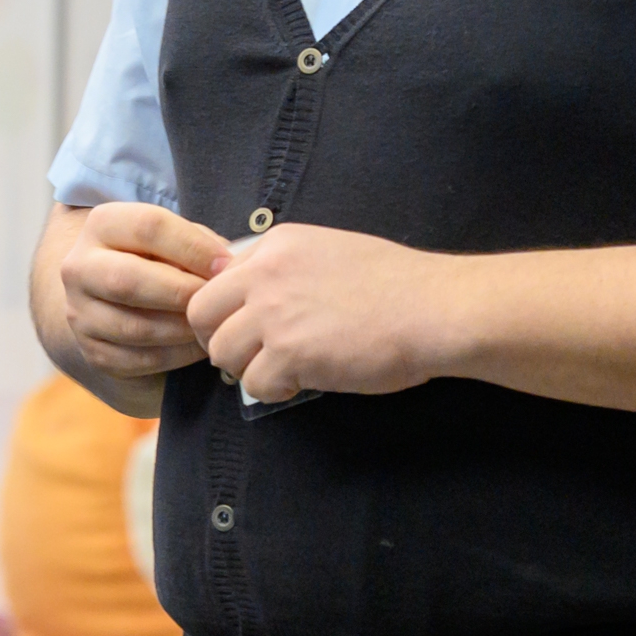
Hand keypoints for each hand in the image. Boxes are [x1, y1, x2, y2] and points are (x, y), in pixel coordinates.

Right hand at [58, 202, 231, 379]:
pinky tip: (198, 346)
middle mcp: (79, 268)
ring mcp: (80, 313)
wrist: (110, 295)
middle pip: (128, 280)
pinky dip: (177, 356)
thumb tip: (228, 266)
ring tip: (211, 324)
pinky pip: (138, 360)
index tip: (226, 264)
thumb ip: (196, 242)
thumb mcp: (169, 238)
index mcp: (101, 225)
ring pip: (134, 327)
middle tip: (216, 300)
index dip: (193, 247)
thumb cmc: (154, 259)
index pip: (147, 227)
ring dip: (182, 329)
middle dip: (182, 292)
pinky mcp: (92, 352)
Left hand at [187, 223, 459, 403]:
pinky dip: (271, 390)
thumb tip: (250, 292)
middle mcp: (266, 273)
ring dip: (245, 368)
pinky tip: (298, 384)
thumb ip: (284, 267)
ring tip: (280, 371)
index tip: (243, 327)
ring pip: (222, 352)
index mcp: (276, 245)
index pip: (216, 277)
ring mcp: (275, 314)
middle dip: (217, 339)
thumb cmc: (396, 284)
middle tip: (246, 355)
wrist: (434, 308)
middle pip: (200, 314)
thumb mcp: (329, 251)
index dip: (224, 309)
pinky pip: (254, 383)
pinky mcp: (290, 354)